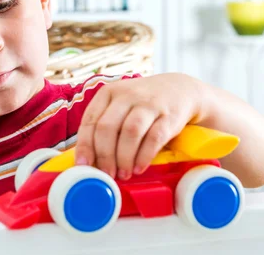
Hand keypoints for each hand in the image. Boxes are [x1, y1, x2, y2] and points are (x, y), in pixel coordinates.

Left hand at [74, 74, 202, 179]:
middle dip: (105, 156)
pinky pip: (154, 138)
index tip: (84, 165)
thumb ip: (105, 126)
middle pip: (108, 127)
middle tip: (107, 174)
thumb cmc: (142, 104)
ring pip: (130, 132)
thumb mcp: (119, 105)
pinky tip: (139, 168)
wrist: (180, 89)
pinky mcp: (168, 116)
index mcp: (108, 93)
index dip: (85, 145)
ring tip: (123, 174)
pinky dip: (144, 156)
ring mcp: (148, 104)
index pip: (90, 120)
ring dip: (124, 158)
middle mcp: (127, 95)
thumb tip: (89, 160)